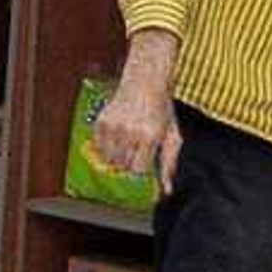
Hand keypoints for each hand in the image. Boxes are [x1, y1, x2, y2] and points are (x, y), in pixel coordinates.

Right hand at [89, 66, 180, 189]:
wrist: (144, 82)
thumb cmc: (161, 109)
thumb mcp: (172, 135)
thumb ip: (169, 164)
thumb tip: (166, 190)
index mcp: (150, 136)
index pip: (139, 169)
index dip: (142, 166)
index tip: (144, 157)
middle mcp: (130, 132)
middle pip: (124, 166)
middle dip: (130, 161)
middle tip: (136, 147)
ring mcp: (114, 127)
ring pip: (110, 160)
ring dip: (118, 157)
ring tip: (127, 142)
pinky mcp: (101, 123)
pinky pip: (99, 148)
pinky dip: (106, 148)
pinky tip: (116, 137)